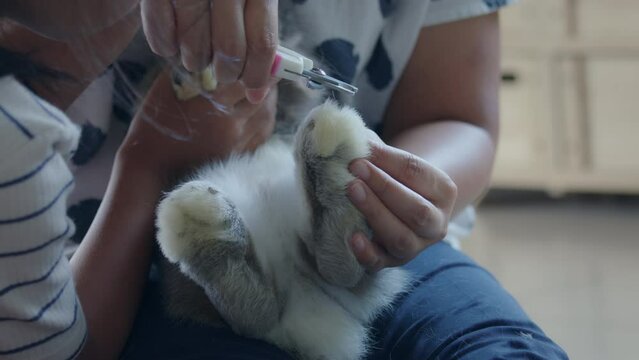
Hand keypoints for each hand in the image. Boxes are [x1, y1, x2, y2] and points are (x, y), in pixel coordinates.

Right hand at [117, 69, 276, 181]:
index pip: (248, 81)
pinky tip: (259, 115)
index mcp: (214, 105)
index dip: (262, 69)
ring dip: (269, 104)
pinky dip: (264, 123)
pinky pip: (261, 137)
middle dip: (269, 84)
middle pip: (263, 100)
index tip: (270, 59)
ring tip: (266, 92)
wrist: (151, 169)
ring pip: (266, 119)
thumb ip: (187, 72)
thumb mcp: (165, 91)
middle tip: (269, 73)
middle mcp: (231, 125)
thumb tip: (204, 55)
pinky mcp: (235, 157)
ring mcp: (236, 144)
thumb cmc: (153, 128)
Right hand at [141, 0, 277, 103]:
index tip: (252, 88)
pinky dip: (166, 47)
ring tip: (197, 51)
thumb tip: (258, 93)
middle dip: (226, 72)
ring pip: (194, 47)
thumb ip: (258, 40)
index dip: (257, 74)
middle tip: (223, 72)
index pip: (262, 42)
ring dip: (195, 60)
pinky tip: (172, 40)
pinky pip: (162, 37)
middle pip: (229, 50)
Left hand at [346, 135, 457, 271]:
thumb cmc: (394, 177)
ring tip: (350, 190)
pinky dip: (367, 253)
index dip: (389, 160)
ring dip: (374, 213)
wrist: (401, 204)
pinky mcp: (393, 262)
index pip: (418, 173)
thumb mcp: (392, 160)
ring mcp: (416, 246)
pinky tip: (352, 236)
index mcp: (443, 191)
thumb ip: (374, 149)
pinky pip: (381, 263)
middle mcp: (436, 223)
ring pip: (401, 238)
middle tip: (355, 169)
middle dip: (384, 188)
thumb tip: (347, 136)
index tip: (363, 149)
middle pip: (416, 210)